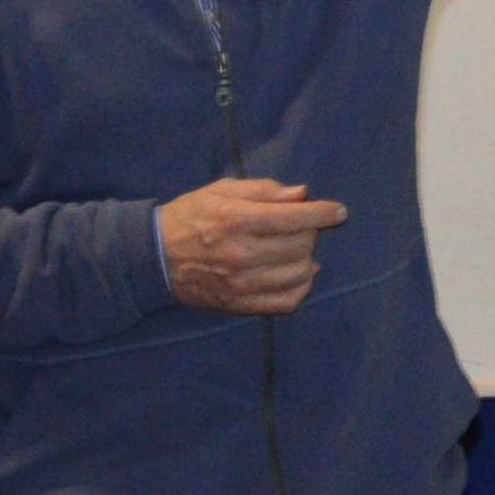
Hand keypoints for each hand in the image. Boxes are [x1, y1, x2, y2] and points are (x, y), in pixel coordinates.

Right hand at [158, 179, 347, 315]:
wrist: (155, 257)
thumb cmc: (192, 216)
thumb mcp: (222, 191)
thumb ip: (264, 190)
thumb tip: (302, 194)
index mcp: (236, 221)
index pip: (295, 218)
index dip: (323, 214)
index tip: (339, 212)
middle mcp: (241, 255)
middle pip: (301, 245)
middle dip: (311, 232)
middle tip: (303, 226)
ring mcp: (241, 284)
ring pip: (299, 274)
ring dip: (308, 259)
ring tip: (299, 250)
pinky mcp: (240, 304)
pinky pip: (287, 302)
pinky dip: (301, 287)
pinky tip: (298, 274)